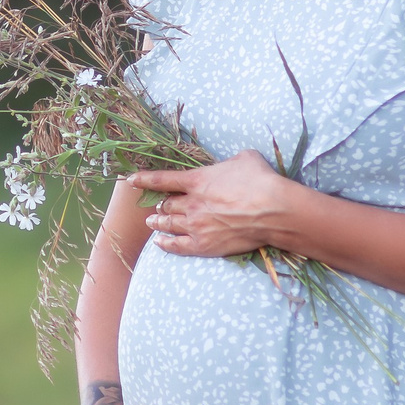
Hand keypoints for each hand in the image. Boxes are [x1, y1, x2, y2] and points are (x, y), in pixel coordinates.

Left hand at [128, 151, 299, 257]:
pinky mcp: (204, 244)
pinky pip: (177, 246)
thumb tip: (232, 165)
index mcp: (197, 180)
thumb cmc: (260, 180)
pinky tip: (159, 243)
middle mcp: (191, 203)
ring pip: (168, 224)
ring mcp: (196, 225)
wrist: (272, 210)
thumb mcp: (244, 159)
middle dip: (159, 205)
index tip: (132, 180)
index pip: (163, 179)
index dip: (145, 179)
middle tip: (155, 207)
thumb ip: (229, 162)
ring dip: (158, 223)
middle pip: (166, 205)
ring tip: (151, 223)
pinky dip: (165, 244)